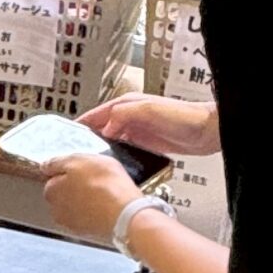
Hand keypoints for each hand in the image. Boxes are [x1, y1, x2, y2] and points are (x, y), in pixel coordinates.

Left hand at [43, 152, 138, 243]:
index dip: (69, 171)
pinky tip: (108, 205)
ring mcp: (73, 225)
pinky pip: (91, 217)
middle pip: (64, 194)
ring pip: (78, 206)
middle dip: (76, 187)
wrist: (125, 213)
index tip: (83, 169)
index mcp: (51, 191)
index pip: (53, 178)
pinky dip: (96, 211)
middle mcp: (57, 211)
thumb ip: (58, 162)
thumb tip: (45, 166)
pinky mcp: (90, 233)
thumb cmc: (103, 184)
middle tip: (95, 179)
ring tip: (104, 192)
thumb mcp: (79, 160)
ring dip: (87, 200)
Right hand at [81, 95, 219, 158]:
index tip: (65, 135)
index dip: (80, 124)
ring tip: (87, 162)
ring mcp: (138, 130)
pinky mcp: (146, 143)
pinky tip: (111, 166)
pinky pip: (124, 149)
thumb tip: (105, 126)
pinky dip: (115, 156)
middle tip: (73, 153)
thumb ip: (124, 114)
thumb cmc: (184, 117)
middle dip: (86, 138)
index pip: (96, 114)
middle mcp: (130, 116)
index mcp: (127, 105)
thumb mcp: (149, 110)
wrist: (207, 131)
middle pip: (101, 127)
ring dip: (100, 148)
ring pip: (111, 139)